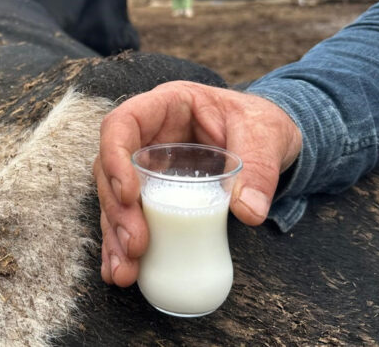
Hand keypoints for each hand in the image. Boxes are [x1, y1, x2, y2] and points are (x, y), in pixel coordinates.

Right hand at [95, 81, 301, 286]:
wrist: (268, 141)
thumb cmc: (261, 125)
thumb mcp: (266, 136)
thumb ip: (259, 169)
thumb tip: (248, 212)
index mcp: (166, 106)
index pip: (122, 123)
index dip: (115, 157)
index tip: (131, 195)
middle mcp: (146, 137)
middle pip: (110, 170)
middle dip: (117, 211)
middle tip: (135, 245)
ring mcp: (145, 168)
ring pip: (114, 200)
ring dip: (115, 237)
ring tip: (124, 271)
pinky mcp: (151, 196)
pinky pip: (129, 219)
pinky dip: (123, 246)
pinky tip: (122, 272)